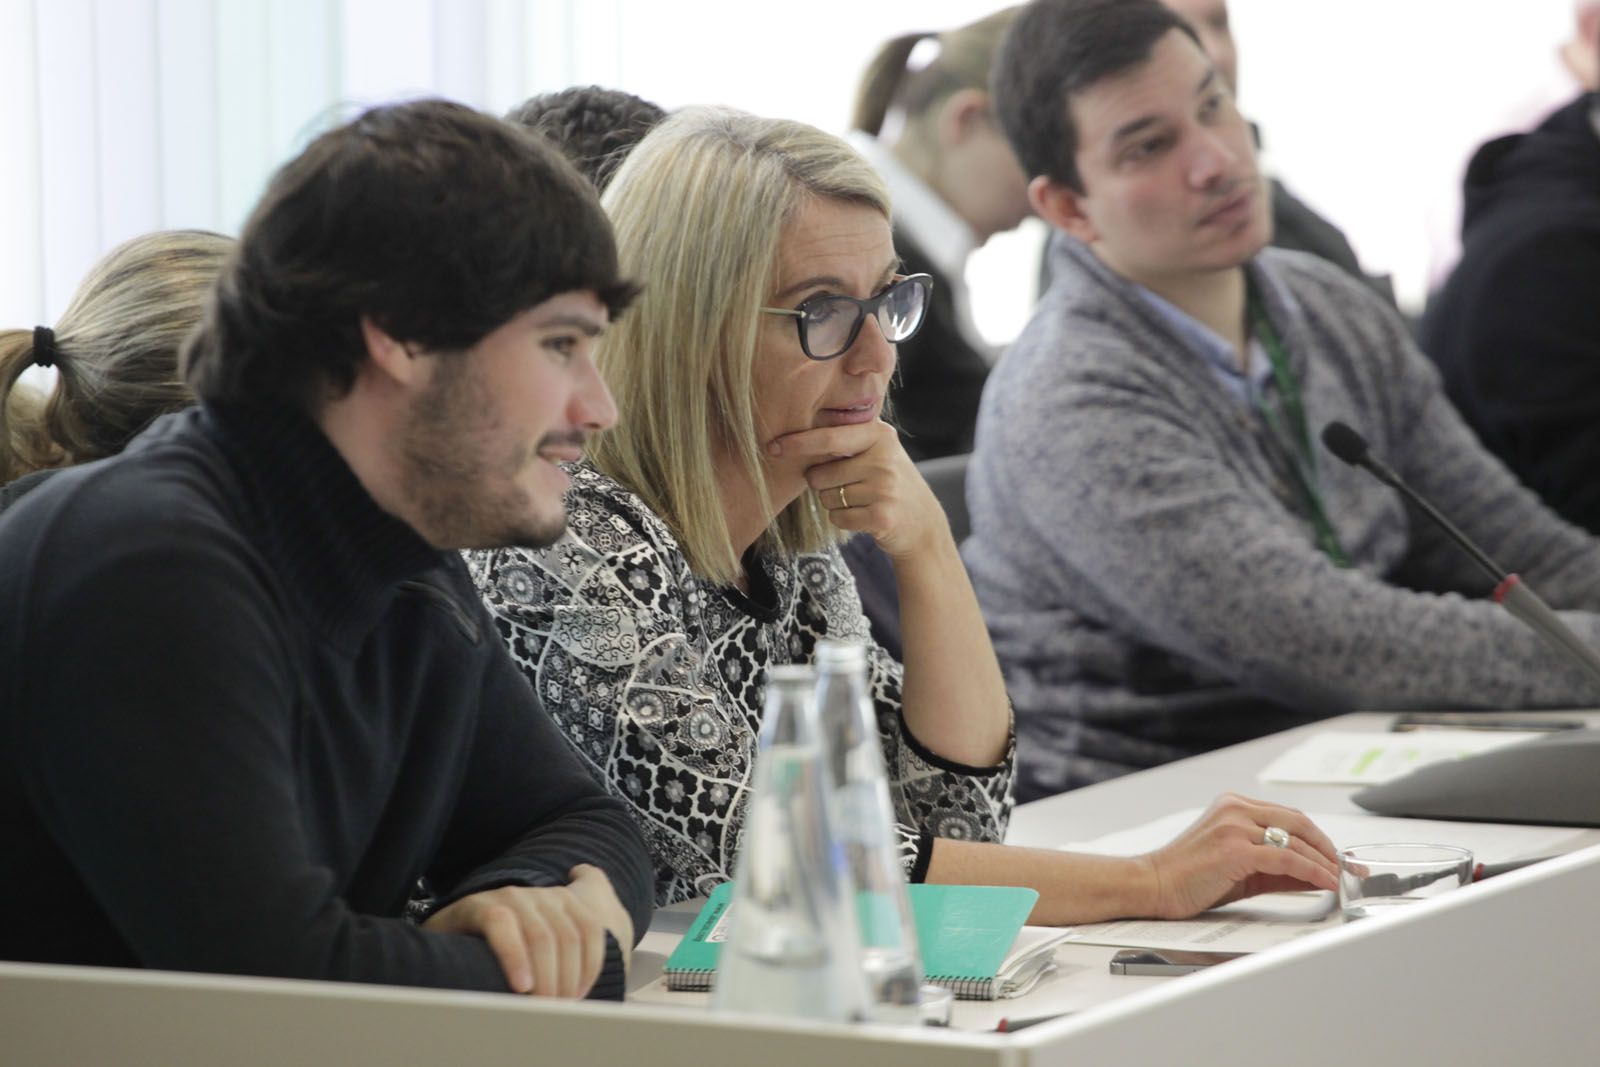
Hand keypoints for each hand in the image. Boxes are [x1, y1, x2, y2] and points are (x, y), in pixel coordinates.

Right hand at [423, 864, 633, 996]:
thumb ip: (566, 954)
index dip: (591, 963)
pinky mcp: (480, 905)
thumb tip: (583, 992)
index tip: (581, 994)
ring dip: (546, 976)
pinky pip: (502, 926)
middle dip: (566, 978)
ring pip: (540, 935)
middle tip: (557, 1008)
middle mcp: (539, 894)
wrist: (443, 937)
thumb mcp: (540, 948)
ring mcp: (510, 897)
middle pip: (567, 937)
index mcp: (561, 900)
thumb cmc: (499, 950)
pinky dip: (515, 958)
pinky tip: (520, 985)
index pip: (590, 928)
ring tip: (541, 1004)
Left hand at [769, 420, 947, 560]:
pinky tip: (864, 515)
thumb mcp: (876, 450)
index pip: (829, 438)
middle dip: (821, 484)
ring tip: (860, 500)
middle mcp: (884, 458)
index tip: (772, 447)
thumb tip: (791, 438)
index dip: (797, 443)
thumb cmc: (886, 481)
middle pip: (820, 474)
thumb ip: (845, 439)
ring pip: (827, 498)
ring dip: (834, 503)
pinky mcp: (882, 516)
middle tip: (846, 485)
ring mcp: (885, 488)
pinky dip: (843, 520)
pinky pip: (837, 518)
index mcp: (879, 434)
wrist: (921, 521)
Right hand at [1140, 793, 1339, 918]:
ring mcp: (1234, 827)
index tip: (1338, 857)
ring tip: (1340, 878)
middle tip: (1347, 867)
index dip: (1319, 837)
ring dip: (1324, 861)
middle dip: (1328, 847)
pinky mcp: (1235, 849)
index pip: (1289, 816)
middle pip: (1298, 822)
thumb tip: (1315, 875)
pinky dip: (1311, 870)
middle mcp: (1235, 809)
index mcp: (1234, 804)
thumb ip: (1276, 866)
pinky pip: (1286, 857)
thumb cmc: (1190, 877)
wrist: (1153, 885)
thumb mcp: (1240, 866)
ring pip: (1296, 839)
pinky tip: (1324, 882)